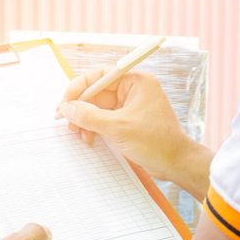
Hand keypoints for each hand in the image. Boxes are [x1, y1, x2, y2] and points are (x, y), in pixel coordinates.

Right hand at [57, 70, 205, 189]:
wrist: (175, 163)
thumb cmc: (155, 142)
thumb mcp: (117, 127)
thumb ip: (88, 116)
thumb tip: (65, 108)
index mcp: (136, 82)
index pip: (100, 76)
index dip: (79, 87)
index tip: (64, 102)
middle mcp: (133, 90)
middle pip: (97, 93)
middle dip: (81, 108)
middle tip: (67, 122)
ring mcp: (130, 106)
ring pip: (98, 108)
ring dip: (86, 121)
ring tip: (80, 134)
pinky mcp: (128, 121)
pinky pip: (104, 119)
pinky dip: (94, 128)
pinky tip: (89, 138)